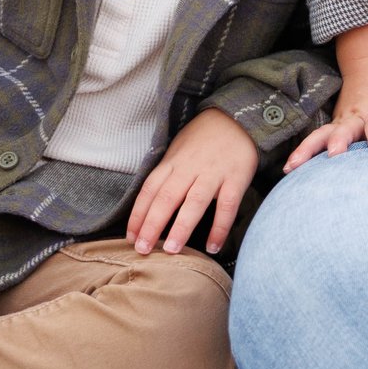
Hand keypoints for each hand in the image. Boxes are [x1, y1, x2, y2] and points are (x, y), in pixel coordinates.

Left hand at [129, 109, 258, 256]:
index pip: (149, 190)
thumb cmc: (203, 138)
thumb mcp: (178, 150)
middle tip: (142, 249)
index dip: (138, 214)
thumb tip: (148, 205)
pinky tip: (213, 247)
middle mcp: (190, 168)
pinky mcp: (236, 178)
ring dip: (181, 227)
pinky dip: (220, 227)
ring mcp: (213, 173)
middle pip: (166, 198)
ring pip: (194, 202)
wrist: (236, 118)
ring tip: (171, 251)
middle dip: (152, 225)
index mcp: (172, 162)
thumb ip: (166, 174)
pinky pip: (227, 206)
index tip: (130, 237)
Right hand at [283, 62, 367, 170]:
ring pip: (321, 135)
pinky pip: (316, 139)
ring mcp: (341, 121)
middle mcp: (356, 116)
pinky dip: (302, 152)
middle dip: (339, 143)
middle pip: (344, 131)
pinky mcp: (333, 126)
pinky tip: (290, 169)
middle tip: (335, 155)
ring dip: (309, 150)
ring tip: (294, 168)